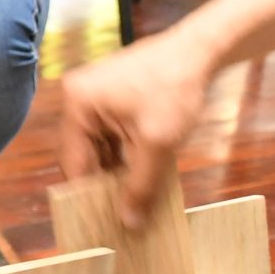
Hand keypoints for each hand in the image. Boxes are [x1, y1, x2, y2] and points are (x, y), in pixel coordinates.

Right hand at [59, 35, 213, 226]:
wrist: (200, 50)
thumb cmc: (175, 89)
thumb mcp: (158, 144)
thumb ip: (141, 186)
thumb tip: (129, 223)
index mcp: (77, 104)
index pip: (74, 162)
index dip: (89, 195)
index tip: (104, 222)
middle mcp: (77, 98)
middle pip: (84, 155)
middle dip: (104, 182)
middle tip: (122, 214)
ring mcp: (94, 95)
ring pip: (100, 147)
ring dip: (117, 170)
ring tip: (134, 198)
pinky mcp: (112, 96)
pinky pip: (111, 134)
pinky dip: (125, 154)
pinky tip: (141, 173)